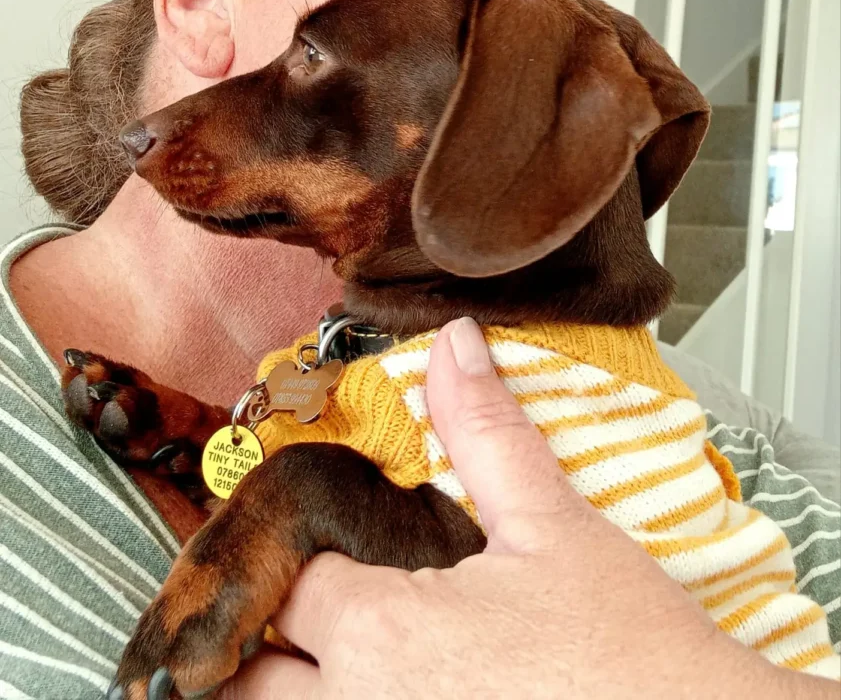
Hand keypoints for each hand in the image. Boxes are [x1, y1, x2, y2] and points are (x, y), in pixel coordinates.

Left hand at [225, 318, 832, 698]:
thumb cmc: (628, 649)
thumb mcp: (552, 523)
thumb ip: (485, 429)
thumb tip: (454, 342)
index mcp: (381, 631)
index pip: (289, 580)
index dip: (301, 551)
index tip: (319, 537)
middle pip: (248, 676)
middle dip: (261, 635)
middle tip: (297, 604)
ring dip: (286, 685)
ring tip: (314, 653)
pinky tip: (383, 683)